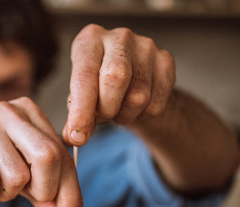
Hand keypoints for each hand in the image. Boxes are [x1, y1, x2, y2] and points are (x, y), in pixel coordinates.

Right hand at [0, 97, 82, 206]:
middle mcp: (8, 110)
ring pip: (17, 174)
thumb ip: (45, 192)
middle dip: (44, 190)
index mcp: (29, 112)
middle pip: (47, 156)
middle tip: (31, 199)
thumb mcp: (20, 174)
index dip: (70, 189)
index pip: (61, 153)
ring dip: (9, 194)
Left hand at [63, 24, 175, 145]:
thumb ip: (75, 115)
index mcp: (90, 40)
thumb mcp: (79, 96)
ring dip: (123, 115)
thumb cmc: (97, 85)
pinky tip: (134, 107)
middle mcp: (119, 37)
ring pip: (138, 96)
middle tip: (100, 119)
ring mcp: (146, 46)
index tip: (77, 136)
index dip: (81, 110)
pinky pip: (156, 103)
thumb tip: (73, 138)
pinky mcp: (166, 60)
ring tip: (116, 110)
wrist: (130, 78)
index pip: (84, 76)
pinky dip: (142, 116)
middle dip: (106, 109)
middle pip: (116, 78)